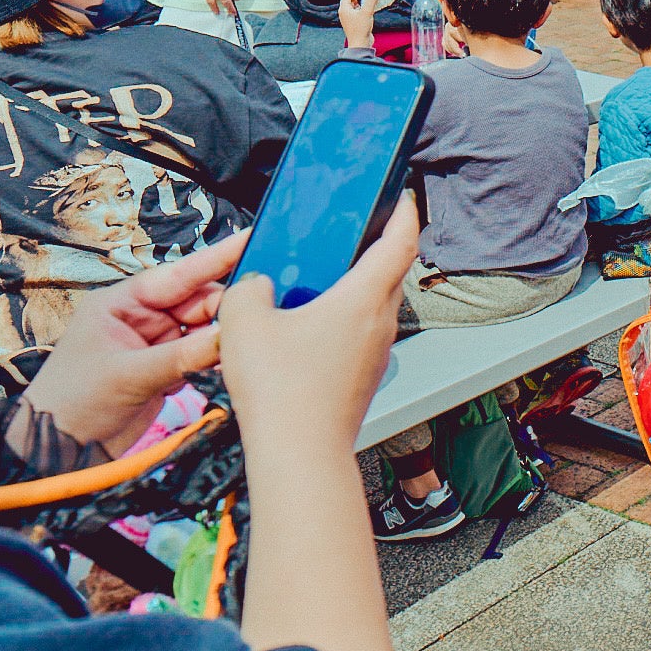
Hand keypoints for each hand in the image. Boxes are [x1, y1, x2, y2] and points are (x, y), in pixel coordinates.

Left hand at [20, 235, 237, 455]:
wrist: (58, 452)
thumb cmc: (74, 403)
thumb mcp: (128, 374)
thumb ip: (183, 355)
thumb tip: (232, 337)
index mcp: (123, 304)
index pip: (178, 274)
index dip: (217, 258)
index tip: (252, 240)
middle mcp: (142, 318)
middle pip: (200, 302)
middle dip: (227, 309)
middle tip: (259, 316)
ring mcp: (156, 344)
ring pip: (206, 330)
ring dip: (225, 338)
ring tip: (249, 344)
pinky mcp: (166, 370)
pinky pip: (203, 355)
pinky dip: (218, 360)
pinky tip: (234, 365)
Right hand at [219, 197, 418, 457]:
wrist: (299, 454)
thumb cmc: (281, 389)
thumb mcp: (244, 322)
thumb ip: (249, 290)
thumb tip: (258, 287)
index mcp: (365, 299)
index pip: (401, 242)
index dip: (405, 213)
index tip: (404, 196)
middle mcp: (381, 324)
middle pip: (391, 274)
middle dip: (377, 248)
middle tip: (352, 231)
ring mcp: (376, 354)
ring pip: (375, 308)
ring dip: (356, 288)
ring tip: (318, 279)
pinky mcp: (362, 379)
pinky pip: (360, 336)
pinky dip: (343, 321)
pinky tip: (307, 328)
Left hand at [338, 0, 375, 50]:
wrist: (360, 44)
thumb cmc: (360, 29)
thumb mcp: (366, 12)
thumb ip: (370, 1)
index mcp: (344, 10)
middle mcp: (345, 14)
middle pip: (351, 1)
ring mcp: (350, 19)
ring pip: (355, 8)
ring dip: (363, 5)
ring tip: (371, 5)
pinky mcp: (355, 23)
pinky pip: (358, 14)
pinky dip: (364, 11)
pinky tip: (371, 12)